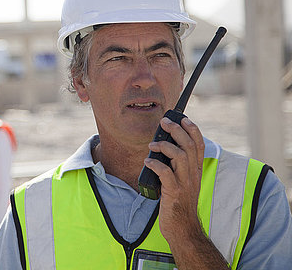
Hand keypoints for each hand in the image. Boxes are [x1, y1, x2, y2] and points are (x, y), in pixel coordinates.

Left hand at [144, 117, 227, 268]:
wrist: (182, 228)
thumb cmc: (179, 203)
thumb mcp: (182, 181)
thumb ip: (177, 166)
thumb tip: (163, 148)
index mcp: (196, 170)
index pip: (199, 144)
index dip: (192, 129)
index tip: (182, 118)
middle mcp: (193, 174)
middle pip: (188, 145)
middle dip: (176, 130)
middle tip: (164, 123)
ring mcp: (184, 183)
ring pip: (179, 156)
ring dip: (164, 146)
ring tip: (152, 145)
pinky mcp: (174, 193)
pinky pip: (165, 173)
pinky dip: (155, 164)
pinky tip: (147, 162)